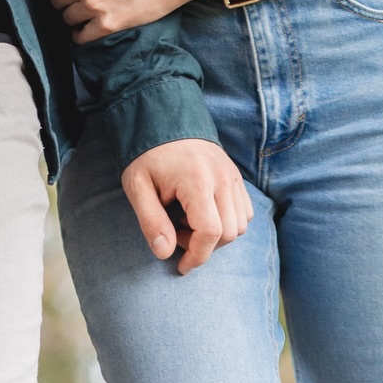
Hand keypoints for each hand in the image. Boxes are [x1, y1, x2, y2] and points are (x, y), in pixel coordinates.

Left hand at [121, 141, 253, 274]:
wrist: (162, 116)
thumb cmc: (147, 154)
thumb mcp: (137, 185)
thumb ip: (151, 220)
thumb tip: (165, 253)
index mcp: (197, 179)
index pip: (211, 232)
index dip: (197, 256)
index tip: (181, 266)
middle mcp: (222, 177)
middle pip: (229, 233)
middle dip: (204, 245)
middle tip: (177, 232)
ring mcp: (232, 174)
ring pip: (240, 224)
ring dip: (217, 234)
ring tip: (188, 220)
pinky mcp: (236, 174)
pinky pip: (245, 211)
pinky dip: (228, 220)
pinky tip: (202, 211)